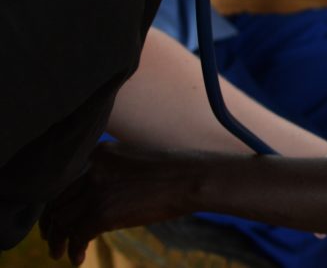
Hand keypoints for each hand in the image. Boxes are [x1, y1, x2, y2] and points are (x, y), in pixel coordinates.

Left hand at [40, 143, 187, 265]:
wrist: (190, 177)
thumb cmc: (173, 170)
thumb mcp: (134, 161)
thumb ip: (111, 171)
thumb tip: (98, 197)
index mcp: (98, 153)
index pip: (64, 181)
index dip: (56, 202)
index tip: (55, 217)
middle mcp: (91, 169)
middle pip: (57, 200)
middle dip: (51, 223)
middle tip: (52, 239)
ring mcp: (96, 190)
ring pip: (62, 220)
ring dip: (58, 240)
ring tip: (59, 253)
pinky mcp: (102, 212)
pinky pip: (77, 235)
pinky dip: (74, 250)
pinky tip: (78, 259)